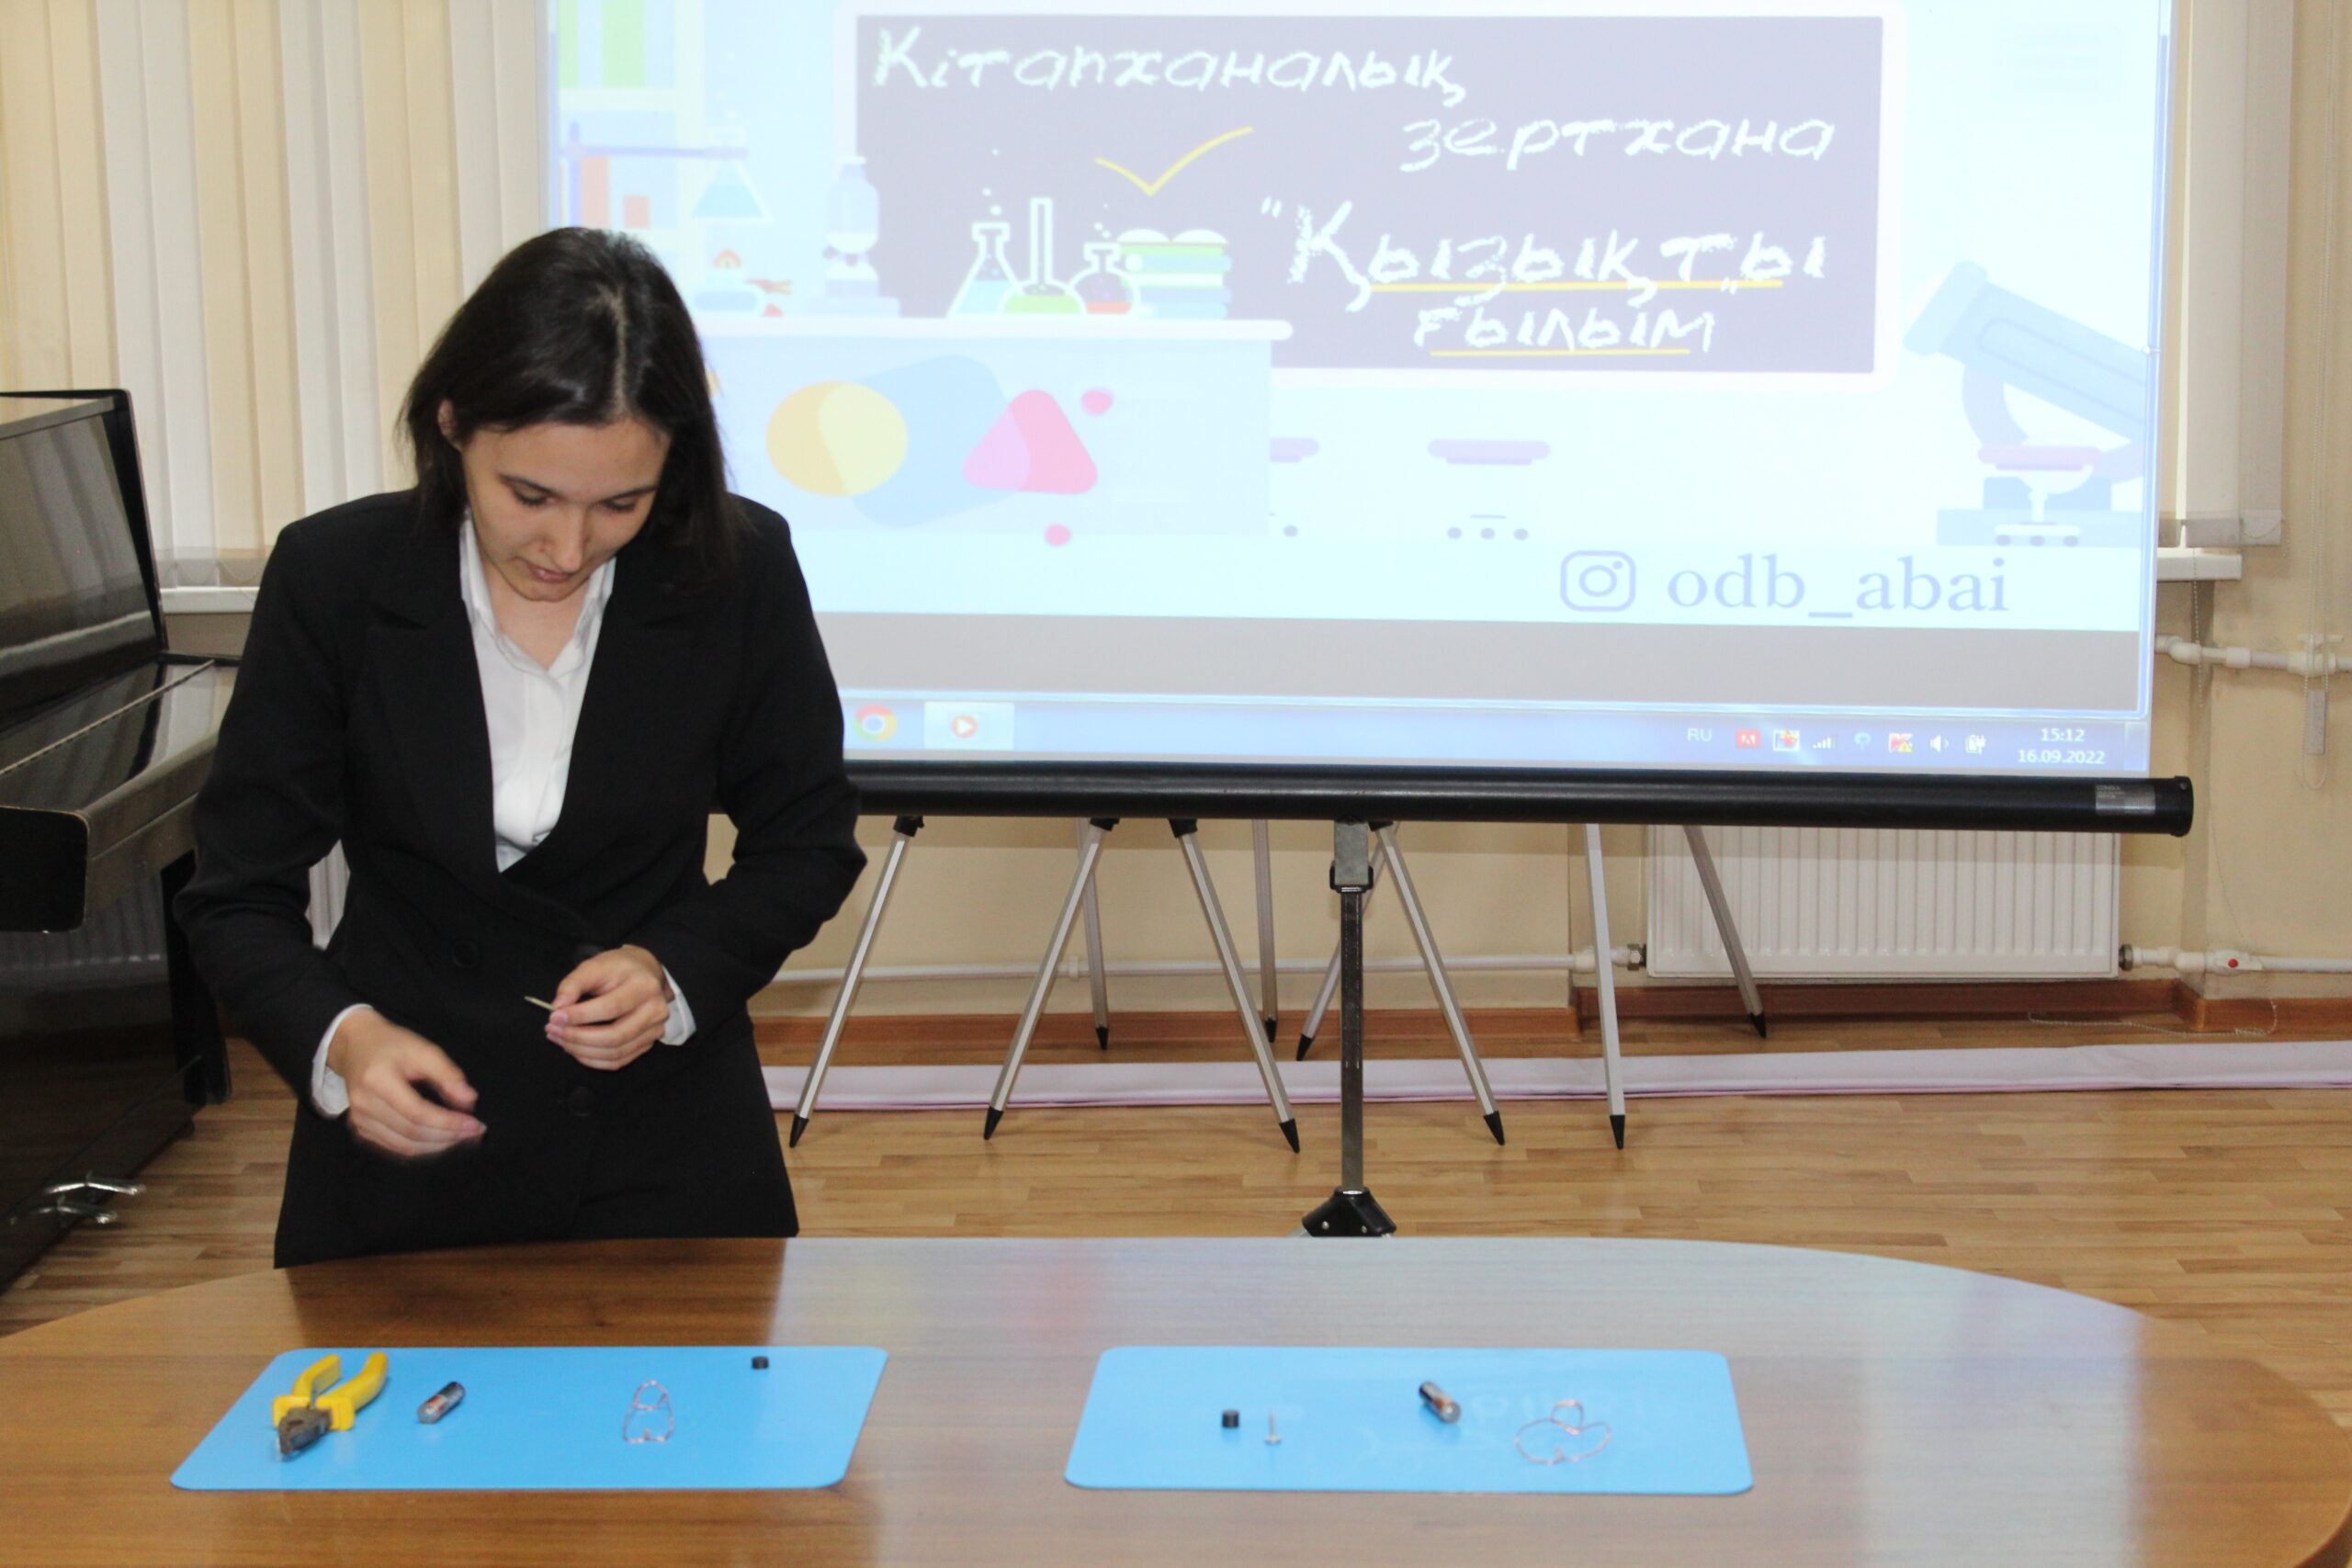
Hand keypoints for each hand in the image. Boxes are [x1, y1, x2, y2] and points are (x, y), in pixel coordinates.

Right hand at [325, 1010, 484, 1157]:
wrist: (355, 1046)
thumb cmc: (392, 1045)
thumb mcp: (423, 1049)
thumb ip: (447, 1074)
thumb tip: (469, 1101)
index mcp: (377, 1080)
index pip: (418, 1113)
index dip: (449, 1123)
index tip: (476, 1125)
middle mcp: (363, 1105)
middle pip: (411, 1133)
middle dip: (448, 1138)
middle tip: (474, 1134)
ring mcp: (359, 1120)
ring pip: (404, 1146)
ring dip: (437, 1148)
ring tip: (462, 1139)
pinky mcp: (361, 1129)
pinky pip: (395, 1147)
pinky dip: (421, 1148)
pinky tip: (441, 1141)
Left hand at [547, 944, 671, 1071]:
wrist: (645, 973)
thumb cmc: (618, 969)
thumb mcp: (595, 966)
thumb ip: (574, 983)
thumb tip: (558, 1007)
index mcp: (644, 986)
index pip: (611, 1007)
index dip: (580, 1015)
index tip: (554, 1017)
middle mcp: (655, 1011)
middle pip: (615, 1035)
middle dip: (578, 1037)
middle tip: (553, 1030)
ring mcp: (654, 1030)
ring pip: (615, 1053)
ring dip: (581, 1051)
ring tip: (559, 1038)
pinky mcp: (647, 1044)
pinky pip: (618, 1061)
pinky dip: (592, 1060)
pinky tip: (575, 1049)